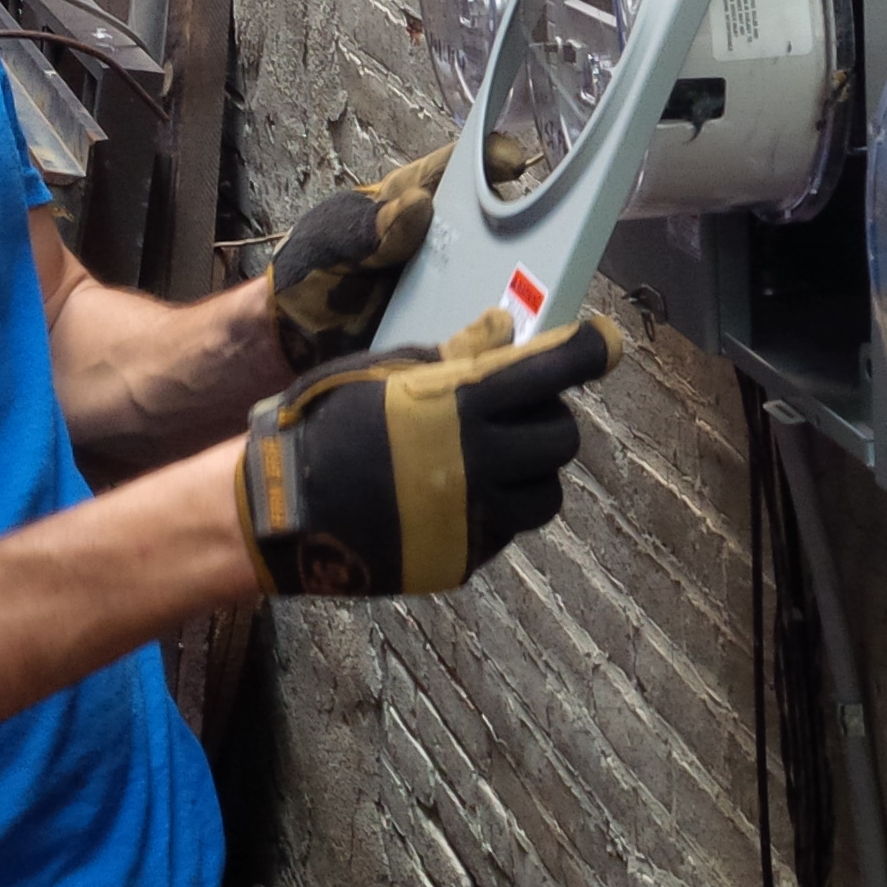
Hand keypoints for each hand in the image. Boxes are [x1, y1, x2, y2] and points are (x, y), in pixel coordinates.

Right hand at [236, 307, 625, 595]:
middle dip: (547, 420)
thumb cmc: (327, 425)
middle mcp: (482, 460)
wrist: (282, 509)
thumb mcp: (386, 372)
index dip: (588, 351)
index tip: (603, 343)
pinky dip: (496, 509)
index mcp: (465, 403)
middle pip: (563, 437)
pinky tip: (455, 495)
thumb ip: (456, 354)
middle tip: (516, 414)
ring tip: (489, 461)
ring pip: (546, 493)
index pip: (554, 370)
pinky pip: (507, 529)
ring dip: (530, 472)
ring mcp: (476, 515)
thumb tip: (507, 329)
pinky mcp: (465, 557)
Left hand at [268, 134, 531, 370]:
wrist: (289, 345)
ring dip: (518, 275)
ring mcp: (447, 283)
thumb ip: (372, 228)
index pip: (450, 170)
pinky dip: (498, 323)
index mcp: (405, 204)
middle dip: (521, 220)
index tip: (514, 165)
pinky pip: (478, 319)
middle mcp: (436, 239)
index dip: (485, 159)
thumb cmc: (307, 276)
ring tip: (544, 281)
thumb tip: (422, 204)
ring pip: (494, 270)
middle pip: (489, 220)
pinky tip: (518, 328)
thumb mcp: (332, 242)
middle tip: (547, 229)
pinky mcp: (446, 325)